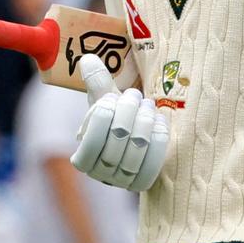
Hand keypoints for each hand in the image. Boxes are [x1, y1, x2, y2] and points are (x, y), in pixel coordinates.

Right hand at [70, 54, 168, 191]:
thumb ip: (97, 83)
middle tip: (136, 96)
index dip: (105, 112)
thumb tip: (89, 59)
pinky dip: (159, 138)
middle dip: (129, 111)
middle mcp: (99, 173)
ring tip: (149, 106)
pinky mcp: (142, 183)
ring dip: (146, 121)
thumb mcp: (103, 103)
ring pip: (138, 148)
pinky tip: (161, 121)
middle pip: (117, 138)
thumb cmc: (115, 120)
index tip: (113, 97)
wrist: (133, 145)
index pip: (92, 134)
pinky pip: (154, 161)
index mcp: (82, 157)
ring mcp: (121, 181)